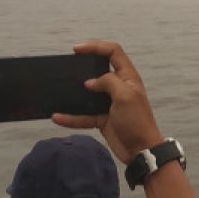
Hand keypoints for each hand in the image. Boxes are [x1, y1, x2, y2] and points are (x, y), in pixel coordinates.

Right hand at [53, 40, 163, 162]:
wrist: (141, 151)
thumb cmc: (137, 121)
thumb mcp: (125, 96)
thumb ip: (108, 82)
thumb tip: (90, 82)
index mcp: (128, 77)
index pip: (113, 52)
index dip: (96, 47)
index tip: (77, 50)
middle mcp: (118, 87)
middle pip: (99, 70)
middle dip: (83, 67)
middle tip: (67, 68)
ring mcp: (109, 103)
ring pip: (88, 94)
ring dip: (74, 94)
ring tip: (59, 90)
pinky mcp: (102, 119)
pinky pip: (83, 116)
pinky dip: (71, 117)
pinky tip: (57, 117)